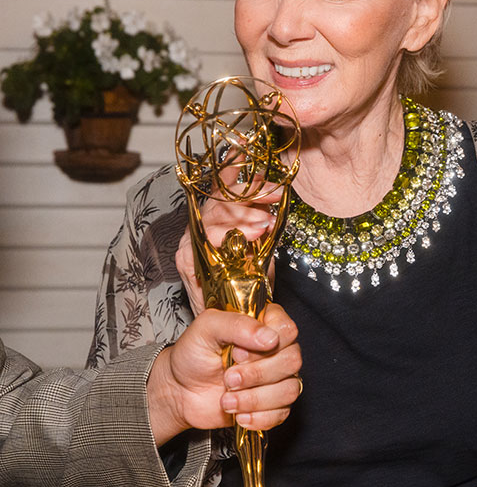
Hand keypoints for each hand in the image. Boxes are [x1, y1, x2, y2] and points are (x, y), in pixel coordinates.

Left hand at [147, 303, 300, 445]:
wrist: (179, 391)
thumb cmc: (192, 355)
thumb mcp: (205, 328)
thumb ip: (236, 324)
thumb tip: (269, 337)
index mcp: (264, 325)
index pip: (288, 329)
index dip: (267, 343)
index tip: (238, 351)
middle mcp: (276, 350)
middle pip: (292, 360)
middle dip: (256, 374)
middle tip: (228, 378)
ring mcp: (277, 378)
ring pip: (289, 390)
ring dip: (254, 399)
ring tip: (227, 399)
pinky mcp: (273, 405)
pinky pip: (282, 413)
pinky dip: (258, 417)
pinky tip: (238, 414)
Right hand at [176, 170, 283, 314]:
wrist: (230, 319)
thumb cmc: (248, 283)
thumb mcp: (264, 249)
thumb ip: (266, 224)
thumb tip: (281, 198)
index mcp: (219, 215)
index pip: (225, 183)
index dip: (240, 169)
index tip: (263, 167)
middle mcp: (202, 222)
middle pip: (222, 196)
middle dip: (251, 194)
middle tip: (275, 197)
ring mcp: (191, 239)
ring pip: (215, 215)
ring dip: (243, 217)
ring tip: (265, 224)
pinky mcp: (185, 258)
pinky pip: (205, 240)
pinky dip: (228, 236)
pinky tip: (248, 237)